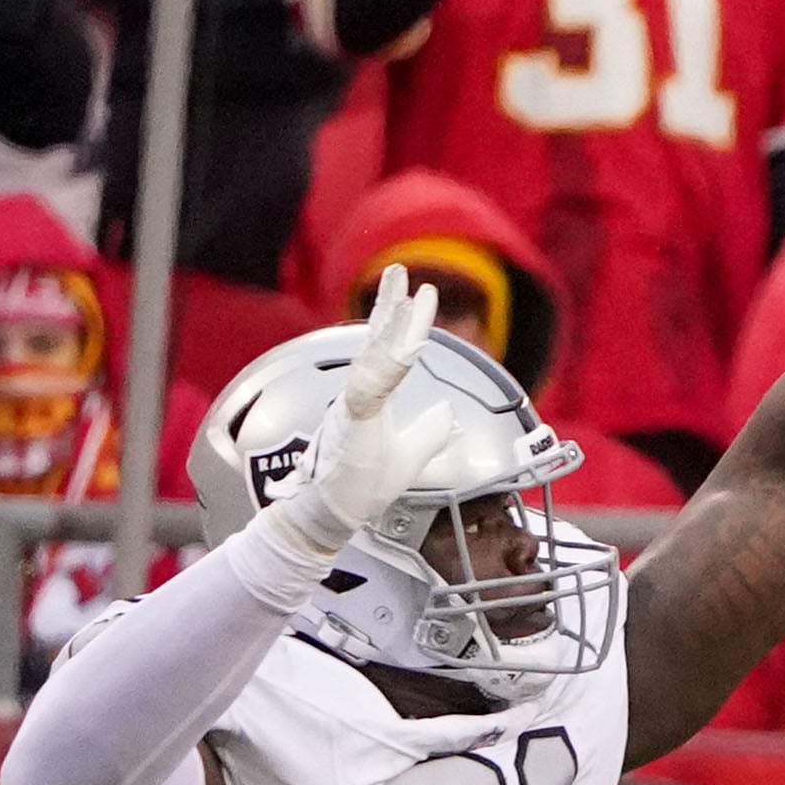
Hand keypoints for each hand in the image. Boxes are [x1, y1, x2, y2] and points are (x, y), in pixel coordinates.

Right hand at [260, 264, 450, 564]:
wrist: (334, 513)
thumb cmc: (363, 486)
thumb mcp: (411, 455)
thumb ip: (430, 432)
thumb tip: (449, 414)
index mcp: (374, 396)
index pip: (388, 348)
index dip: (402, 320)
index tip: (420, 293)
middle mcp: (362, 394)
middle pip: (377, 340)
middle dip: (391, 305)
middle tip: (402, 271)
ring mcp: (355, 407)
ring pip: (376, 357)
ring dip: (391, 325)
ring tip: (405, 294)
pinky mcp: (352, 426)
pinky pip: (372, 391)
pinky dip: (386, 370)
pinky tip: (402, 349)